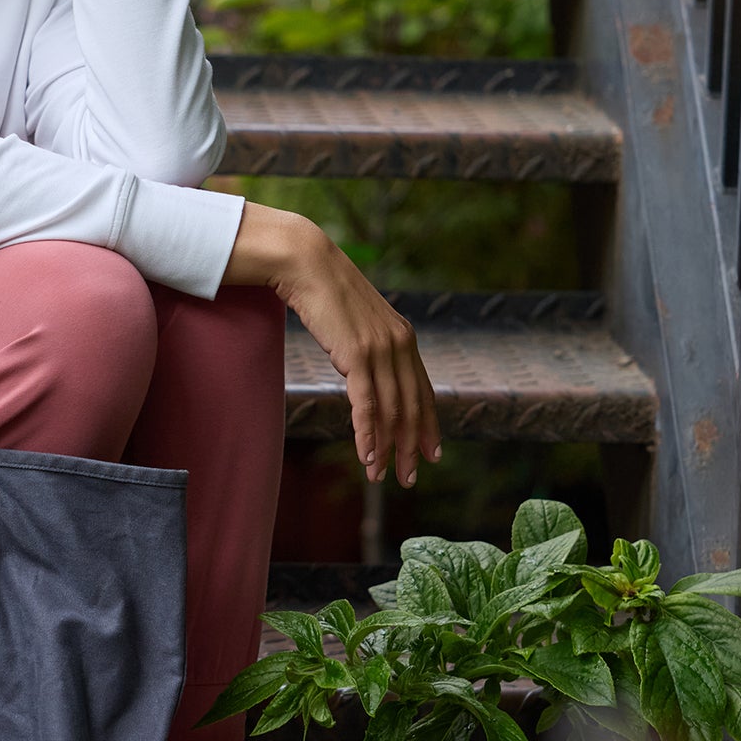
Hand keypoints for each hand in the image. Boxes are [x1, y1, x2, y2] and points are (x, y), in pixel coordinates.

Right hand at [224, 202, 441, 486]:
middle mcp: (399, 344)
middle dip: (411, 446)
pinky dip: (368, 434)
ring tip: (381, 476)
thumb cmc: (324, 290)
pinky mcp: (358, 355)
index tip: (432, 452)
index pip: (422, 390)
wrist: (307, 262)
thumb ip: (368, 344)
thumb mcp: (356, 321)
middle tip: (410, 477)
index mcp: (403, 336)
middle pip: (412, 406)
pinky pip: (367, 404)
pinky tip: (367, 456)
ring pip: (391, 411)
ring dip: (387, 448)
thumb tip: (363, 368)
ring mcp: (380, 350)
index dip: (429, 424)